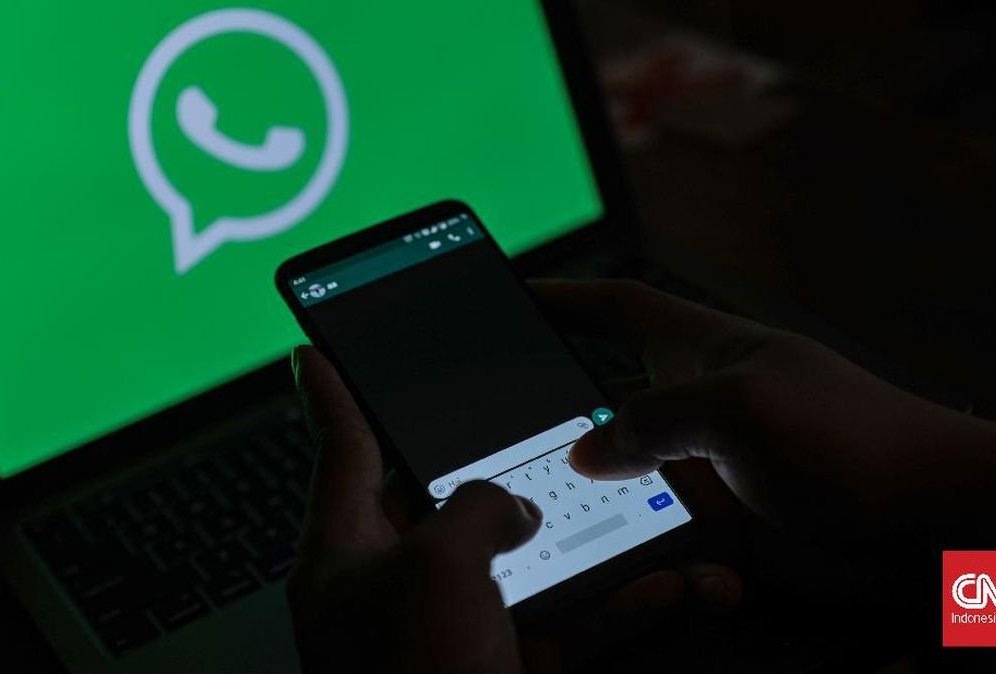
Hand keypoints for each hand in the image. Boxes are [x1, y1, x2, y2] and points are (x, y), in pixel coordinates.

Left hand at [286, 345, 741, 672]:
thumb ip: (472, 508)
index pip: (341, 453)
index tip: (316, 348)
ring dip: (589, 535)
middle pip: (443, 498)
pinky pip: (571, 624)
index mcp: (345, 559)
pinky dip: (623, 603)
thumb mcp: (437, 567)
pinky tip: (680, 580)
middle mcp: (396, 592)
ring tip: (639, 494)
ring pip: (526, 560)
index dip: (332, 395)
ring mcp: (455, 635)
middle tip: (517, 407)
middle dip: (493, 457)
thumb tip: (509, 509)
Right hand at [534, 279, 995, 547]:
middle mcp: (703, 405)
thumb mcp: (739, 409)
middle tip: (506, 430)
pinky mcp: (731, 525)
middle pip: (610, 396)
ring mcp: (715, 466)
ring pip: (631, 478)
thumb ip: (654, 419)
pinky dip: (653, 553)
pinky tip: (645, 569)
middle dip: (560, 410)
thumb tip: (587, 449)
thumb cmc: (855, 439)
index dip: (564, 298)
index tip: (510, 295)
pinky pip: (668, 538)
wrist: (935, 521)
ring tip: (551, 514)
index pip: (619, 309)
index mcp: (705, 351)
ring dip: (600, 496)